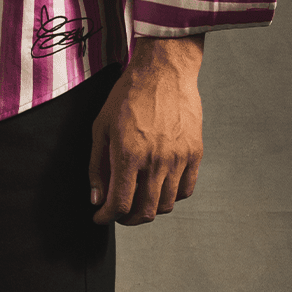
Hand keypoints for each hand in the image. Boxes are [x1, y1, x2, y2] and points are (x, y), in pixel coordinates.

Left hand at [90, 38, 203, 226]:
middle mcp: (156, 161)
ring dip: (149, 210)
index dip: (107, 217)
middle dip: (127, 219)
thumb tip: (97, 198)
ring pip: (166, 205)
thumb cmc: (129, 96)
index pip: (119, 204)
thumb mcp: (101, 128)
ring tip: (139, 201)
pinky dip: (171, 197)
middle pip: (145, 212)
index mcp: (129, 155)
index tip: (101, 217)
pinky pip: (186, 190)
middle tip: (119, 213)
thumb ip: (97, 166)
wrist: (163, 72)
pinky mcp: (195, 153)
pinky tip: (160, 189)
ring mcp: (179, 158)